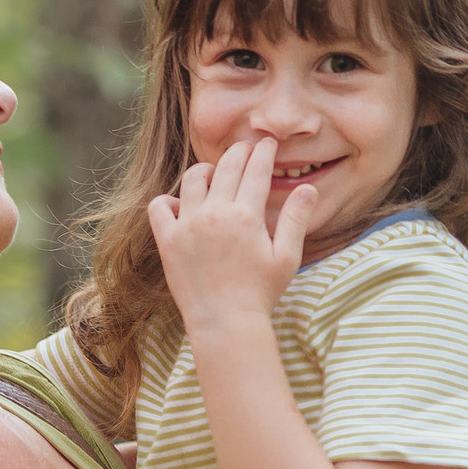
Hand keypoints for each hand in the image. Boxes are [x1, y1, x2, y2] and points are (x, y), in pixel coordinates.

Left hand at [146, 138, 319, 329]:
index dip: (263, 152)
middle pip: (226, 167)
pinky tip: (182, 204)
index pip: (256, 170)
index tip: (267, 144)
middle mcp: (216, 214)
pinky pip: (159, 206)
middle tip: (245, 149)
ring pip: (192, 179)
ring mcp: (188, 225)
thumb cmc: (261, 294)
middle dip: (239, 152)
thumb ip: (296, 219)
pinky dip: (168, 200)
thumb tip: (308, 188)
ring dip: (206, 170)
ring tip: (214, 173)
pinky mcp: (168, 241)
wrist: (226, 324)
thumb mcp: (287, 257)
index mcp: (247, 216)